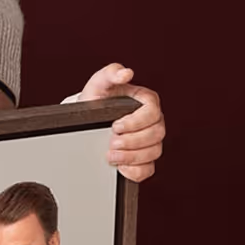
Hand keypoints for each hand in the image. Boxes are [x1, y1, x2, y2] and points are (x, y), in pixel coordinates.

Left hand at [76, 65, 165, 183]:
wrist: (88, 120)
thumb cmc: (98, 99)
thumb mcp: (100, 83)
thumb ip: (111, 73)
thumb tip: (126, 73)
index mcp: (147, 102)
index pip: (152, 113)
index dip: (135, 122)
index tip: (116, 126)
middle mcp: (154, 121)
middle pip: (156, 135)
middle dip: (132, 142)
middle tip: (111, 143)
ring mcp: (151, 141)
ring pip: (153, 153)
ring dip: (131, 157)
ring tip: (111, 156)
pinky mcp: (145, 159)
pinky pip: (148, 170)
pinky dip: (134, 171)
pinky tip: (120, 167)